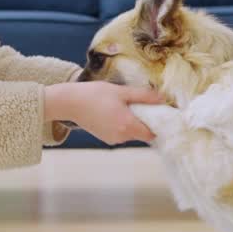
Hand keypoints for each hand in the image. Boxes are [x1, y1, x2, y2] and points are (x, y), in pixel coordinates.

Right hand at [44, 81, 161, 144]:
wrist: (69, 103)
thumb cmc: (94, 94)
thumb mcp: (121, 91)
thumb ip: (144, 96)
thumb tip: (163, 99)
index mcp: (128, 125)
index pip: (152, 134)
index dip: (158, 124)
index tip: (158, 112)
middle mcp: (121, 137)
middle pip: (142, 133)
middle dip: (144, 121)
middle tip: (139, 103)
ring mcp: (113, 139)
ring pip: (132, 133)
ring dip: (132, 122)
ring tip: (123, 106)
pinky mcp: (105, 138)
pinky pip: (121, 133)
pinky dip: (122, 125)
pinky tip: (114, 111)